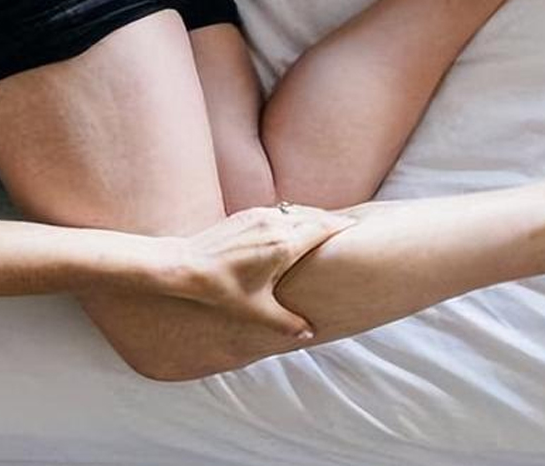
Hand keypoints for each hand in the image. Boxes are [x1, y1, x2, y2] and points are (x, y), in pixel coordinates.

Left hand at [156, 205, 355, 340]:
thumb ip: (285, 323)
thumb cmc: (219, 288)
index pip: (325, 227)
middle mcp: (276, 224)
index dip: (345, 227)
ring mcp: (261, 215)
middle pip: (316, 216)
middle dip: (334, 221)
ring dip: (314, 217)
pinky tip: (296, 229)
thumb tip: (309, 333)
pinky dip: (295, 217)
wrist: (182, 265)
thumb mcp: (255, 310)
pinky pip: (281, 211)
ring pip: (298, 211)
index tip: (361, 228)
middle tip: (353, 227)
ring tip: (327, 228)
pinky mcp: (248, 214)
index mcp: (284, 245)